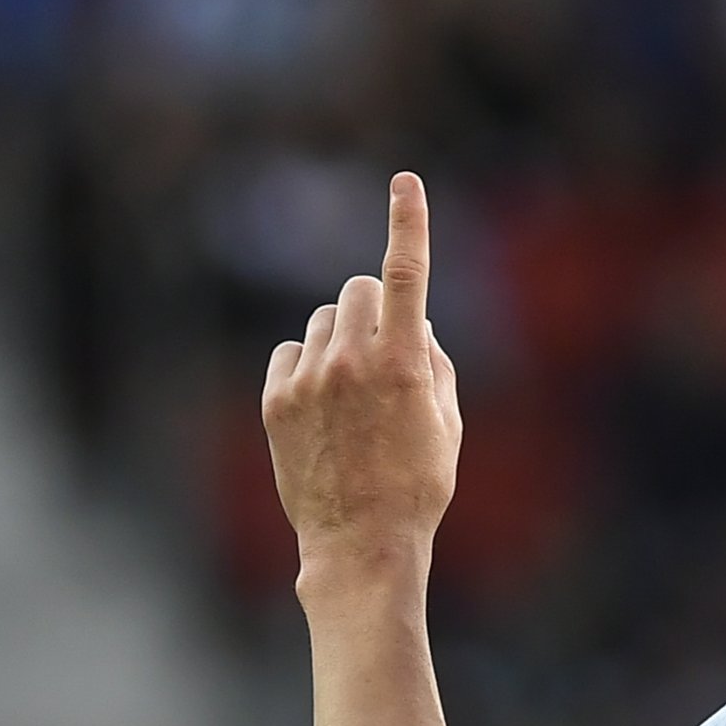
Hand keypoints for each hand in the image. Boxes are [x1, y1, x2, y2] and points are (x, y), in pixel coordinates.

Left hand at [262, 173, 460, 590]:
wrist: (360, 543)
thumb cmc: (419, 488)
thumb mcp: (448, 425)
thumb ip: (435, 364)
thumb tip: (417, 328)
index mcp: (406, 364)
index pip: (408, 274)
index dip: (409, 221)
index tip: (405, 181)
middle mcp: (354, 360)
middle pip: (360, 290)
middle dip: (377, 309)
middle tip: (387, 352)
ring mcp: (309, 378)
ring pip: (324, 321)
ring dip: (342, 340)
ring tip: (354, 397)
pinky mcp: (277, 399)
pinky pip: (291, 353)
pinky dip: (308, 367)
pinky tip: (323, 411)